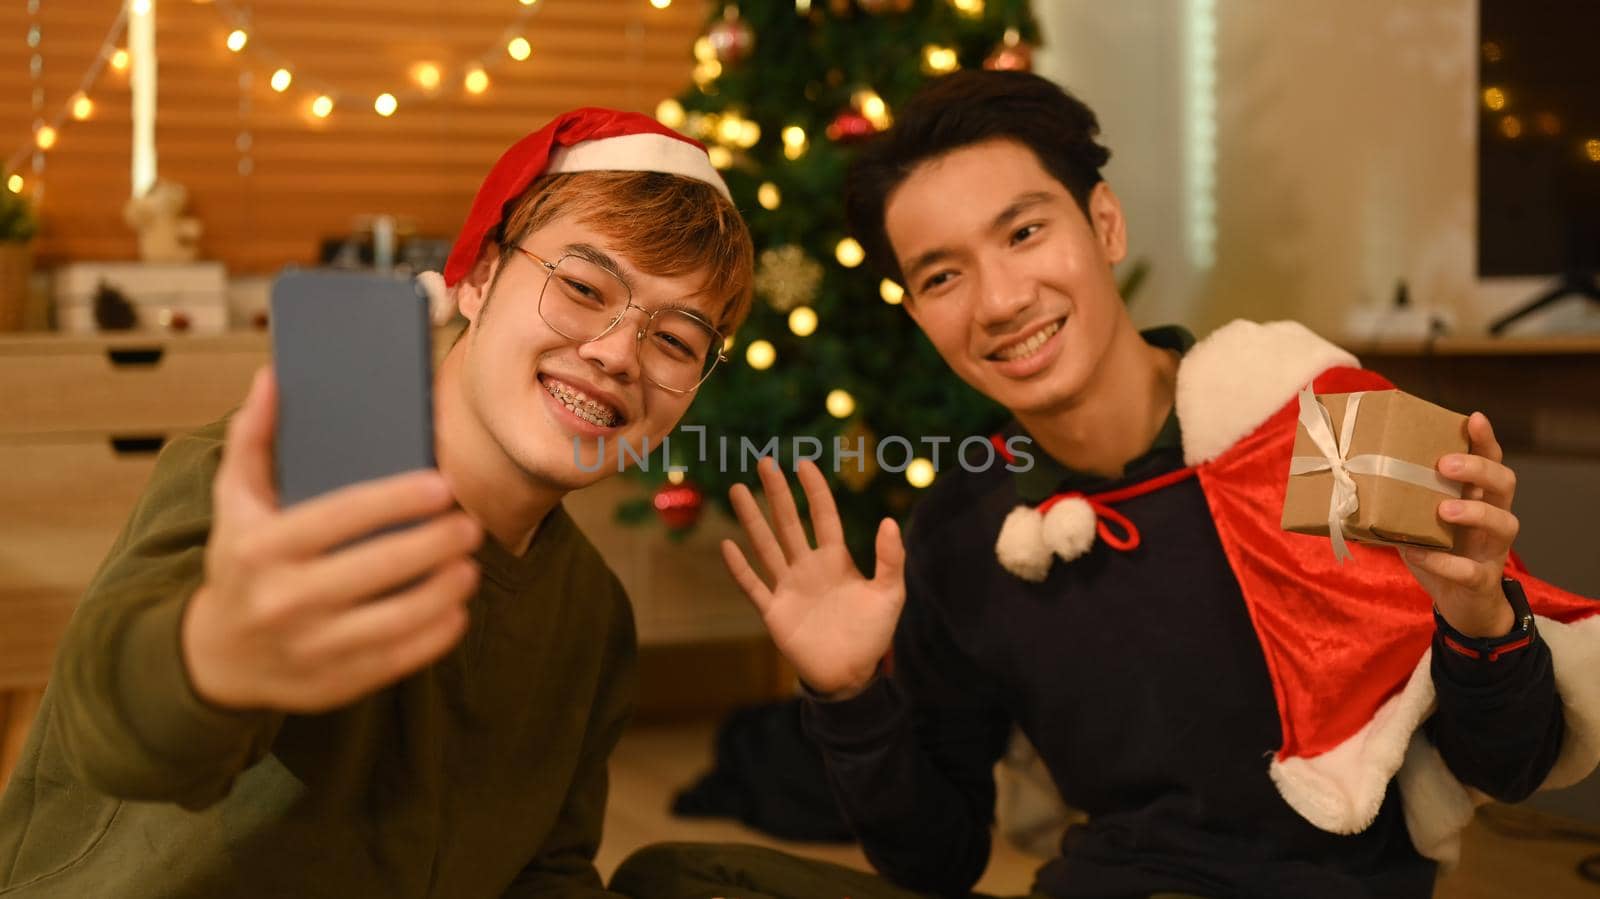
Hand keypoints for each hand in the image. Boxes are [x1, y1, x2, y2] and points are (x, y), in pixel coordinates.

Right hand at [182, 368, 482, 712]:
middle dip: (435, 543)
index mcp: (260, 548)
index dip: (395, 500)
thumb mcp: (234, 501)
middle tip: (469, 525)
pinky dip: (436, 634)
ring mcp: (308, 648)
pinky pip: (397, 660)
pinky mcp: (332, 684)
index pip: (340, 516)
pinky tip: (456, 608)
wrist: (215, 658)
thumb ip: (254, 438)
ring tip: (468, 565)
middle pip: (377, 568)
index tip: (441, 485)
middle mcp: (282, 600)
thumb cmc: (240, 562)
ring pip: (395, 619)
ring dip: (443, 589)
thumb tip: (276, 376)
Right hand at [721, 458, 905, 699]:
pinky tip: (727, 545)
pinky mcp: (774, 612)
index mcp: (836, 560)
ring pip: (766, 546)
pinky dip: (740, 568)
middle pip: (789, 522)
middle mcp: (808, 567)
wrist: (851, 675)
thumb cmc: (872, 635)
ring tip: (738, 490)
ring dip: (752, 519)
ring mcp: (788, 587)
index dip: (814, 490)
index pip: (822, 516)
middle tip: (764, 462)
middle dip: (777, 493)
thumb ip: (890, 559)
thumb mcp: (890, 594)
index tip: (803, 464)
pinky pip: (753, 586)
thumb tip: (890, 520)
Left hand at [1400, 412, 1519, 637]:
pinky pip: (1471, 570)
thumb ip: (1400, 504)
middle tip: (1445, 464)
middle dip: (1479, 469)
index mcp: (1478, 499)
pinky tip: (1419, 553)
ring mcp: (1492, 550)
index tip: (1473, 418)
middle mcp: (1493, 519)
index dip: (1485, 440)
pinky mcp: (1483, 581)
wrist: (1460, 607)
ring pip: (1504, 523)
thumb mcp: (1418, 525)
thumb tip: (1351, 479)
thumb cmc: (1439, 555)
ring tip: (1443, 509)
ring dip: (1474, 513)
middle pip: (1504, 484)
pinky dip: (1443, 562)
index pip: (1490, 462)